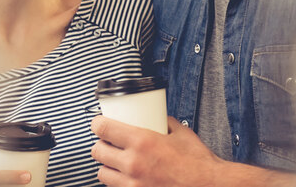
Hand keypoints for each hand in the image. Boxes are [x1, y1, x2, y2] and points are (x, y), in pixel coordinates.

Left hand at [90, 116, 220, 186]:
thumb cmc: (198, 163)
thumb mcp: (180, 132)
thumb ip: (164, 122)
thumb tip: (157, 116)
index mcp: (141, 141)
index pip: (103, 128)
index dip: (97, 123)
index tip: (99, 123)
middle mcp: (132, 163)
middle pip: (97, 151)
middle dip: (101, 145)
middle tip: (108, 142)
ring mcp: (132, 184)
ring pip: (102, 173)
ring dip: (107, 166)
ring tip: (116, 162)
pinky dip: (118, 183)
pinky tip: (126, 178)